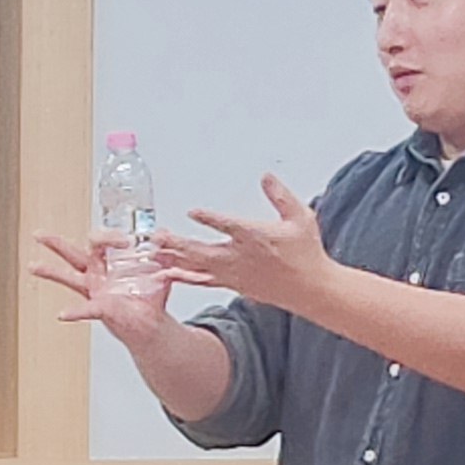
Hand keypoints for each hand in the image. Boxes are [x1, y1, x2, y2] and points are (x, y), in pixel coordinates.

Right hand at [27, 227, 174, 331]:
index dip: (109, 236)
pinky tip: (63, 314)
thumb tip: (165, 235)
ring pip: (67, 277)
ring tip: (33, 266)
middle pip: (72, 253)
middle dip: (55, 243)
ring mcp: (93, 291)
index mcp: (107, 262)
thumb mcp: (158, 270)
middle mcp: (95, 274)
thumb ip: (161, 254)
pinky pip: (84, 309)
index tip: (126, 240)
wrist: (151, 322)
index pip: (100, 240)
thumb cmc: (148, 296)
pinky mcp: (99, 308)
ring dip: (50, 272)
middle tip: (39, 234)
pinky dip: (74, 312)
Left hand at [161, 175, 335, 308]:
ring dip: (175, 258)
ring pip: (198, 266)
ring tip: (153, 253)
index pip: (229, 225)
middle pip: (203, 250)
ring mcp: (234, 273)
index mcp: (256, 236)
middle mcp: (241, 256)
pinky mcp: (233, 284)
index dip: (210, 218)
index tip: (193, 212)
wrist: (310, 288)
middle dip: (177, 243)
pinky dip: (185, 276)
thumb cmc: (306, 252)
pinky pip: (203, 281)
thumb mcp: (300, 217)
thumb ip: (281, 195)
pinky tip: (168, 273)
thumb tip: (266, 176)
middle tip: (157, 235)